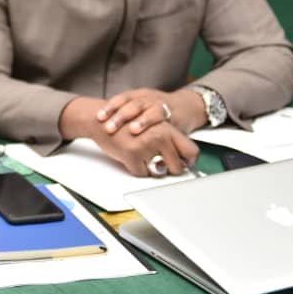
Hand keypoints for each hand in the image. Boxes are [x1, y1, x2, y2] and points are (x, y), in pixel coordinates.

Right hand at [59, 96, 199, 176]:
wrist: (101, 120)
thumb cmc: (125, 125)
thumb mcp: (152, 128)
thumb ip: (168, 141)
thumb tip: (183, 162)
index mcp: (167, 129)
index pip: (192, 151)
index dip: (190, 162)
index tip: (185, 167)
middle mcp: (160, 136)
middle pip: (177, 167)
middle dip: (169, 171)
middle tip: (160, 166)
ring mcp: (146, 145)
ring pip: (159, 173)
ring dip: (151, 170)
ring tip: (142, 157)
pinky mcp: (132, 153)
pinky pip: (141, 173)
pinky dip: (135, 169)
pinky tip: (129, 157)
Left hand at [96, 88, 206, 135]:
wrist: (186, 106)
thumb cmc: (156, 111)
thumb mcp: (140, 109)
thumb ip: (125, 117)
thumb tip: (101, 128)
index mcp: (137, 95)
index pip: (121, 99)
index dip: (109, 107)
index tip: (98, 117)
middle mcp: (148, 98)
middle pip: (132, 104)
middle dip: (120, 116)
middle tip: (109, 128)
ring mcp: (162, 105)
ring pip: (150, 110)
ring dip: (141, 121)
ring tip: (132, 131)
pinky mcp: (174, 114)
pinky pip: (166, 119)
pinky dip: (160, 127)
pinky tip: (154, 134)